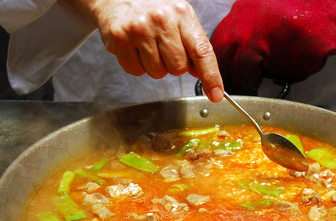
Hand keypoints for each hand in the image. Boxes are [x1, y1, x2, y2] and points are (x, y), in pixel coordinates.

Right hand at [63, 0, 223, 101]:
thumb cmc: (152, 11)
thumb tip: (201, 74)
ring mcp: (139, 28)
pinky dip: (136, 65)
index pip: (202, 52)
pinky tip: (133, 47)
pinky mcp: (119, 38)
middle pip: (178, 68)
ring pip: (157, 73)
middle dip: (173, 65)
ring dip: (153, 66)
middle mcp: (162, 19)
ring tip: (146, 45)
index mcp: (182, 14)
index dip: (211, 76)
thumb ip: (193, 45)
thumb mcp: (178, 19)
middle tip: (162, 48)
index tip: (216, 95)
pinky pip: (136, 71)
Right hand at [211, 0, 335, 94]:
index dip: (243, 93)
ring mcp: (241, 11)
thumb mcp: (296, 69)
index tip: (246, 99)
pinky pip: (230, 27)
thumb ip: (272, 78)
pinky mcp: (244, 4)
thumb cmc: (320, 32)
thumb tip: (261, 83)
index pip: (239, 78)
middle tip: (237, 86)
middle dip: (228, 76)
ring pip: (220, 41)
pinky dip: (233, 41)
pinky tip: (240, 49)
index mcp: (253, 46)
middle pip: (221, 59)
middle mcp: (241, 26)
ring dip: (226, 58)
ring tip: (235, 69)